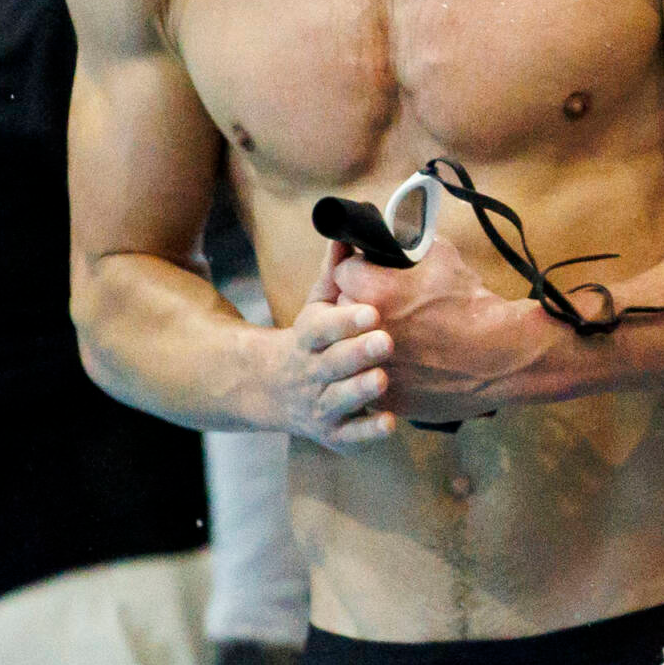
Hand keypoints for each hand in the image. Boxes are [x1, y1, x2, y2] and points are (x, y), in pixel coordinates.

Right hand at [268, 247, 396, 450]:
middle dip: (357, 353)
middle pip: (332, 363)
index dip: (345, 320)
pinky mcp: (333, 432)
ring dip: (360, 390)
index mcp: (308, 337)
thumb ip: (336, 273)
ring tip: (382, 378)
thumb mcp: (318, 305)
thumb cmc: (313, 339)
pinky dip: (367, 432)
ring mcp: (320, 404)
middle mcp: (311, 372)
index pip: (322, 327)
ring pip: (339, 399)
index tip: (372, 310)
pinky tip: (389, 422)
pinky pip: (350, 436)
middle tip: (386, 340)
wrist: (273, 389)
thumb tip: (348, 229)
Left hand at [330, 237, 547, 420]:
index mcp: (375, 292)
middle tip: (386, 307)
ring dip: (364, 341)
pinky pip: (369, 378)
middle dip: (359, 306)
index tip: (371, 275)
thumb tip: (395, 237)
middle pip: (342, 312)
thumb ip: (409, 244)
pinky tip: (406, 363)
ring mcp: (374, 368)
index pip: (342, 272)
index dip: (359, 271)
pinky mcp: (386, 396)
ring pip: (352, 349)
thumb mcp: (443, 257)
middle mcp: (366, 332)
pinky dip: (382, 370)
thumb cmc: (475, 306)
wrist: (503, 357)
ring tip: (395, 337)